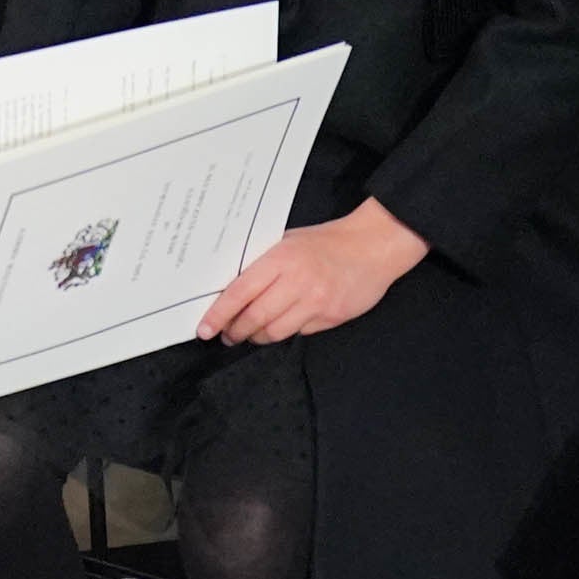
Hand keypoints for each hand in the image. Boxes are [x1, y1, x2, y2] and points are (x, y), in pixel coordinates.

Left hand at [200, 199, 427, 343]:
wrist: (374, 246)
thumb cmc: (327, 241)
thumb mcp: (286, 242)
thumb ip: (262, 263)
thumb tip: (229, 285)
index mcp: (280, 260)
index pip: (239, 293)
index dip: (218, 315)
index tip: (204, 328)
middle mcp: (297, 283)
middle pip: (254, 318)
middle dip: (235, 331)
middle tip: (226, 334)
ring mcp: (316, 303)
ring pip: (275, 332)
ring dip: (257, 337)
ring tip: (249, 334)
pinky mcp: (332, 317)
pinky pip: (300, 332)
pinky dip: (285, 332)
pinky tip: (280, 325)